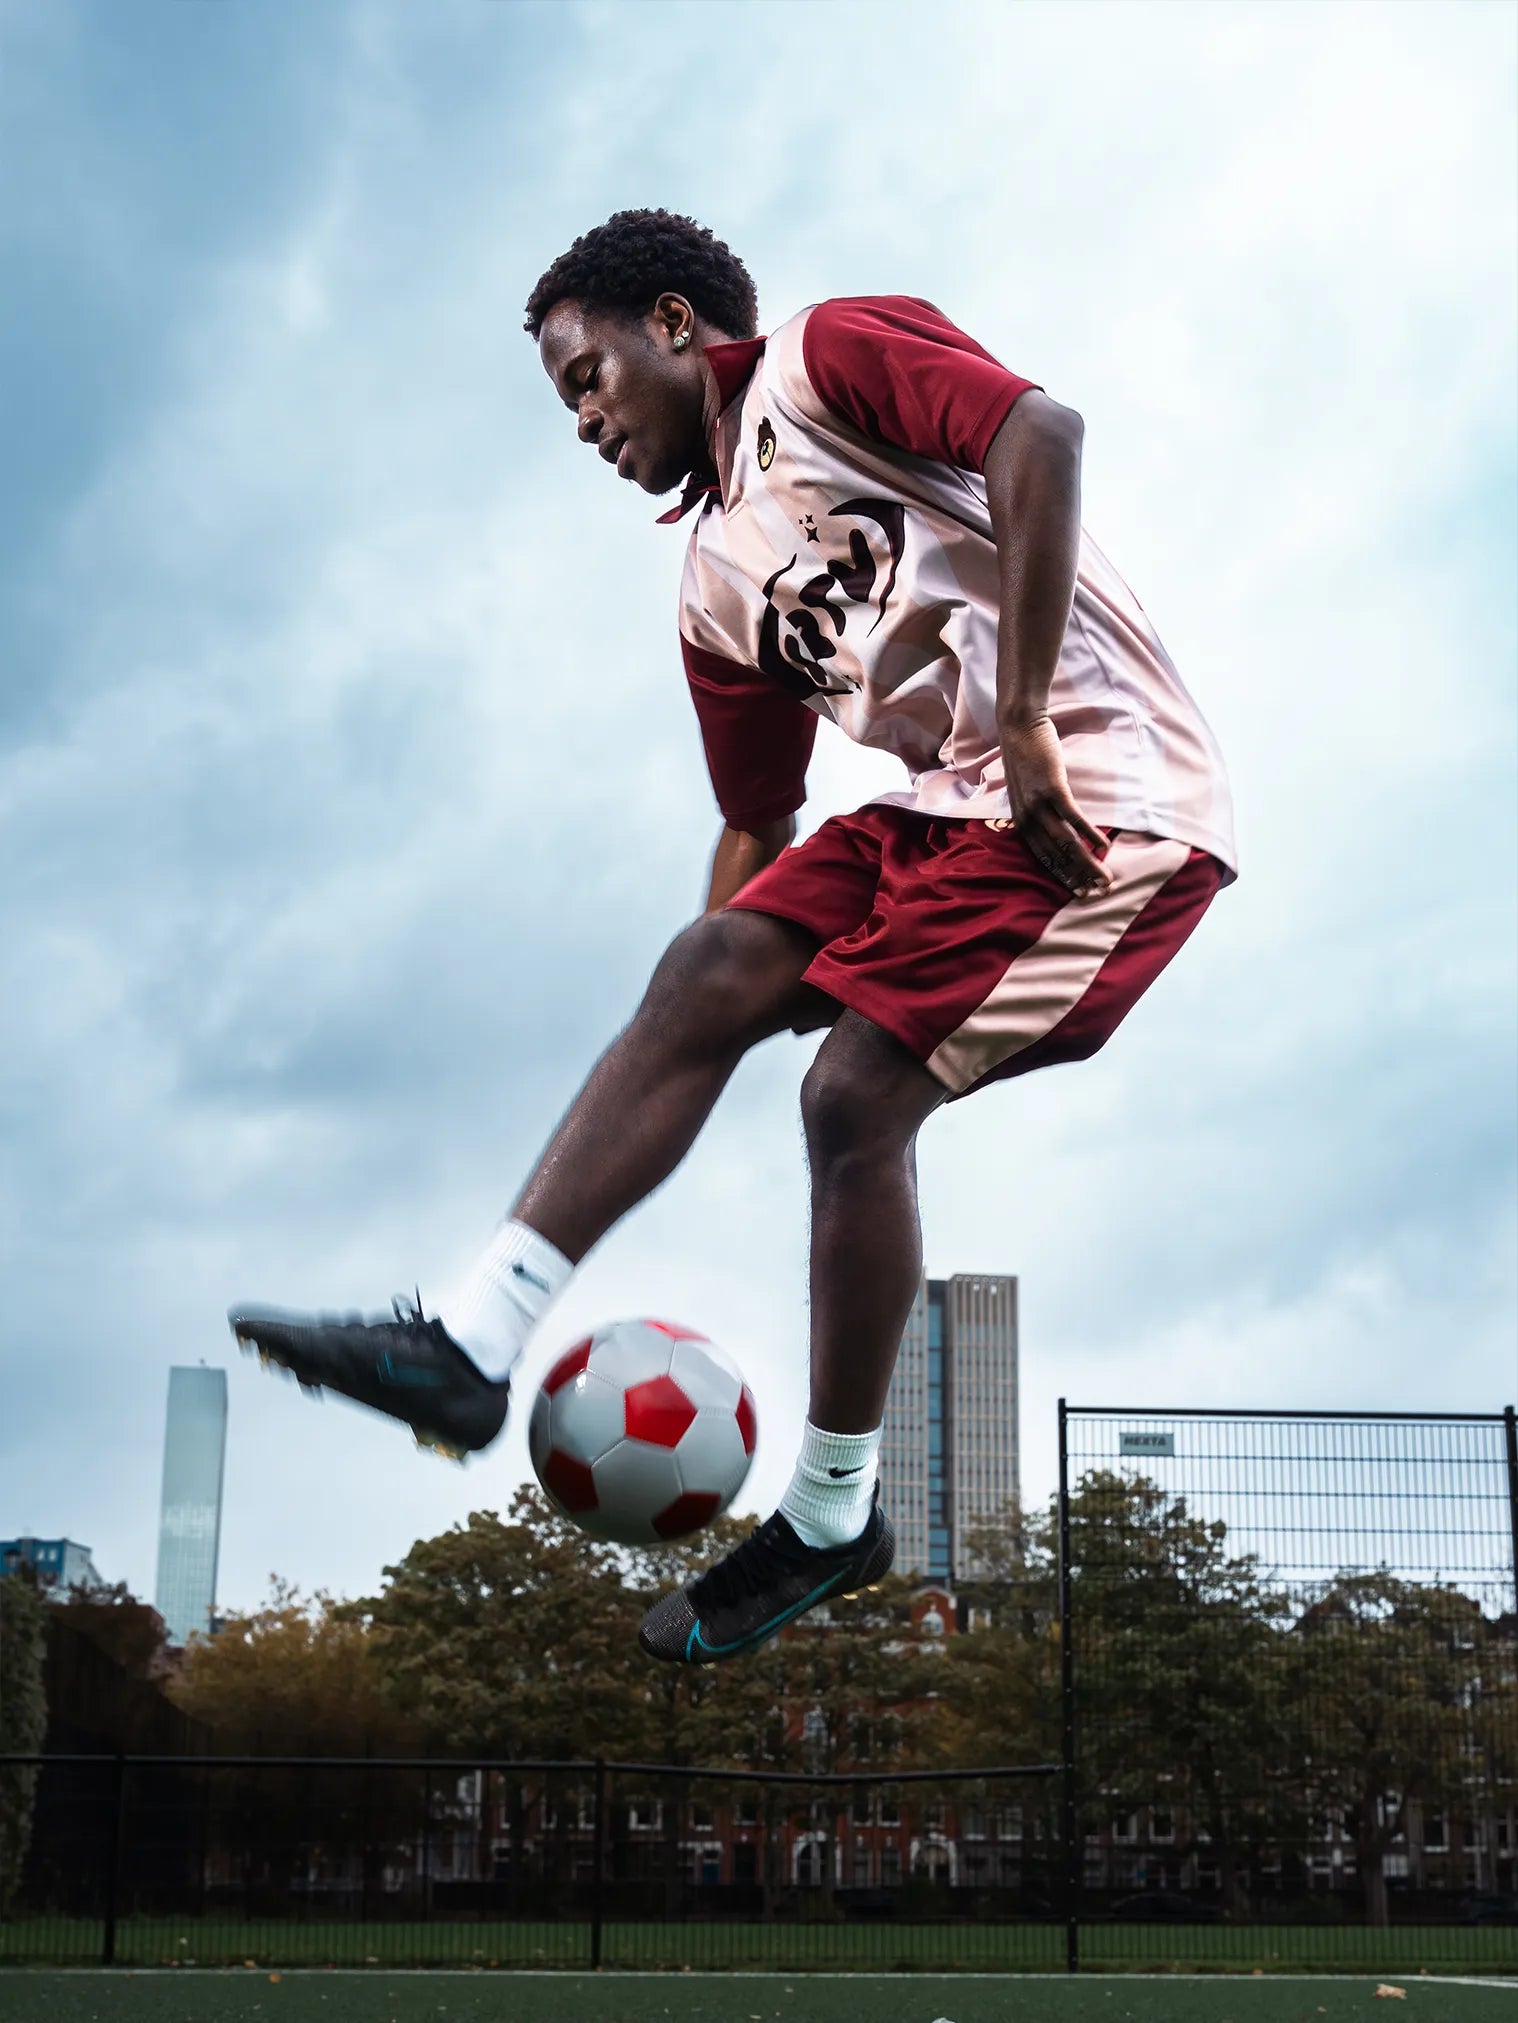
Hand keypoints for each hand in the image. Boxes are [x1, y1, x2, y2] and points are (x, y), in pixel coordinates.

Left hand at [1001, 713, 1111, 899]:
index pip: (1044, 858)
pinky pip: (1073, 817)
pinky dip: (1089, 833)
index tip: (1080, 893)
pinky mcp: (1052, 788)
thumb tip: (1059, 826)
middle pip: (1057, 856)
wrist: (1020, 726)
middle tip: (1098, 893)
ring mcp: (1039, 804)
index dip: (1063, 877)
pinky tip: (1103, 846)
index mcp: (1021, 821)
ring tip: (1106, 877)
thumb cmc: (1028, 757)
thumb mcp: (1028, 791)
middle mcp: (1027, 818)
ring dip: (1088, 863)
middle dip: (1079, 878)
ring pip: (1066, 842)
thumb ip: (1040, 811)